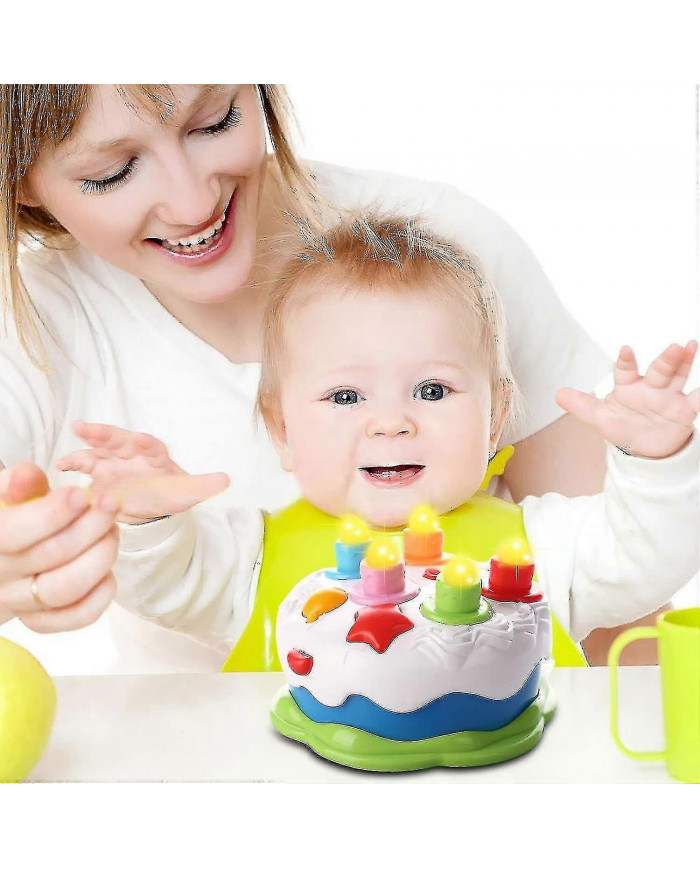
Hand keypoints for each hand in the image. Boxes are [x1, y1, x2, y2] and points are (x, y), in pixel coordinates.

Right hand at [0, 462, 117, 631]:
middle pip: (49, 557)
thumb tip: (26, 473)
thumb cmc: (9, 519)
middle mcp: (0, 576)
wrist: (0, 560)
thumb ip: (16, 484)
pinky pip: (77, 616)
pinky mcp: (42, 620)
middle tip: (110, 505)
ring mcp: (20, 602)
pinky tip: (108, 571)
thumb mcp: (5, 497)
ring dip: (100, 557)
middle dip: (90, 527)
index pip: (12, 533)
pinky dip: (101, 595)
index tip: (82, 495)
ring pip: (65, 589)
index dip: (51, 514)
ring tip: (112, 532)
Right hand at [56, 421, 229, 523]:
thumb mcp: (188, 492)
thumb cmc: (170, 493)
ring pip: (97, 450)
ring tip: (68, 450)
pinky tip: (60, 467)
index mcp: (155, 454)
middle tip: (85, 428)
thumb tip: (227, 480)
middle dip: (103, 434)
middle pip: (118, 440)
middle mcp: (131, 453)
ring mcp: (112, 462)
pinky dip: (72, 464)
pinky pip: (84, 467)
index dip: (141, 442)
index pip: (149, 444)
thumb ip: (204, 485)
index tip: (135, 439)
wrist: (151, 505)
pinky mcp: (98, 475)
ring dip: (84, 446)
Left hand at [556, 341, 698, 458]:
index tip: (625, 350)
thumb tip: (558, 394)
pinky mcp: (683, 410)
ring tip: (690, 347)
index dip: (625, 361)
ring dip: (685, 363)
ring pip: (678, 377)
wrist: (643, 448)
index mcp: (628, 386)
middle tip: (674, 346)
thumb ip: (582, 405)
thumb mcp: (600, 418)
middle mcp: (650, 387)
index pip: (626, 371)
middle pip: (658, 370)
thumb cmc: (623, 426)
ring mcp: (668, 397)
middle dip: (666, 359)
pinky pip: (695, 401)